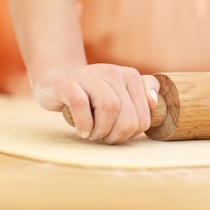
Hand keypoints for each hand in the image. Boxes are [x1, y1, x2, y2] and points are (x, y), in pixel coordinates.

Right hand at [30, 63, 159, 143]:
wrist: (56, 81)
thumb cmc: (93, 94)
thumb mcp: (121, 94)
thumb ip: (143, 94)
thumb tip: (153, 102)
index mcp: (130, 76)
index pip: (143, 115)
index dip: (132, 133)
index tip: (118, 134)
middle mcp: (113, 72)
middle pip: (127, 115)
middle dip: (117, 135)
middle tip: (103, 137)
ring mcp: (90, 76)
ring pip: (109, 108)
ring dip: (101, 130)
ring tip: (92, 134)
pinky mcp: (68, 83)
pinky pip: (81, 104)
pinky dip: (84, 123)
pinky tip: (82, 130)